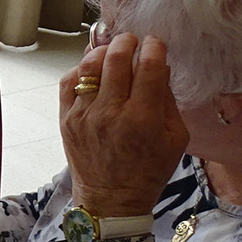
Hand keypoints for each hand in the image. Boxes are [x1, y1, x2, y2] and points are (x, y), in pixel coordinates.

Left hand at [59, 34, 189, 216]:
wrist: (111, 200)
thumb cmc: (149, 170)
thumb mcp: (175, 138)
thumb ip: (168, 100)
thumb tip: (159, 66)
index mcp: (142, 118)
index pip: (148, 66)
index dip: (154, 47)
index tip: (156, 44)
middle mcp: (111, 113)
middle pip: (116, 58)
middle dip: (127, 41)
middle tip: (132, 41)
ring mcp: (84, 115)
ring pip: (89, 66)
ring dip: (102, 52)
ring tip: (112, 53)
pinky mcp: (66, 119)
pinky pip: (69, 82)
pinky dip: (80, 70)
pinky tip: (93, 72)